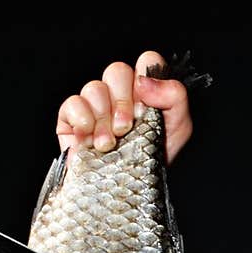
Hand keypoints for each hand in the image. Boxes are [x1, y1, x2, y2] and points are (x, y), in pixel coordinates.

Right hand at [54, 49, 192, 164]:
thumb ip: (173, 96)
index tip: (148, 104)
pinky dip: (82, 120)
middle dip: (123, 102)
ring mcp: (95, 105)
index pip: (146, 61)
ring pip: (94, 87)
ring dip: (103, 118)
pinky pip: (71, 103)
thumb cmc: (153, 158)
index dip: (147, 77)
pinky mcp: (71, 119)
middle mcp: (119, 94)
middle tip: (126, 128)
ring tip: (109, 144)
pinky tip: (89, 141)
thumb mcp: (179, 128)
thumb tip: (144, 81)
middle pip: (116, 71)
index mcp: (146, 91)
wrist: (128, 191)